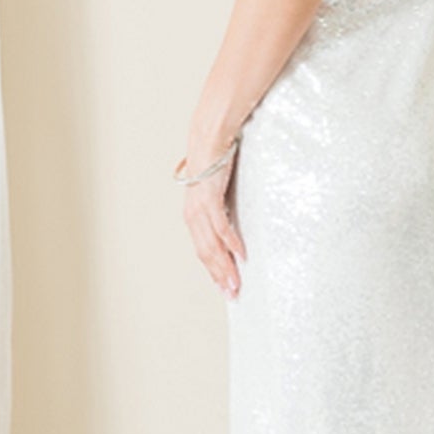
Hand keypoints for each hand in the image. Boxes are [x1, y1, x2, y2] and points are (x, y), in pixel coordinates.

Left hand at [177, 148, 245, 297]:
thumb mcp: (215, 192)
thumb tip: (231, 226)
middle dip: (219, 276)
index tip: (225, 288)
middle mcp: (192, 216)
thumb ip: (220, 210)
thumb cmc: (214, 165)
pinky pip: (221, 226)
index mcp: (193, 217)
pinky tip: (240, 255)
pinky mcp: (210, 198)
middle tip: (232, 294)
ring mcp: (199, 208)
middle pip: (206, 254)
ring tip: (236, 282)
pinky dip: (231, 243)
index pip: (203, 251)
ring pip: (212, 245)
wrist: (209, 140)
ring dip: (225, 266)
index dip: (213, 271)